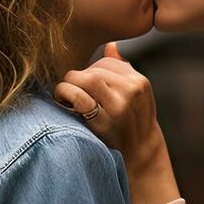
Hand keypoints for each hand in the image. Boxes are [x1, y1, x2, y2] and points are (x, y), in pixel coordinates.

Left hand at [53, 43, 162, 166]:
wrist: (140, 157)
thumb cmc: (133, 124)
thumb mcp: (137, 96)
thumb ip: (123, 71)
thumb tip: (110, 46)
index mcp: (139, 81)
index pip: (106, 63)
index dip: (88, 71)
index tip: (83, 84)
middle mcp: (132, 91)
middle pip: (94, 71)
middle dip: (77, 78)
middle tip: (70, 89)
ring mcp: (119, 107)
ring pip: (88, 80)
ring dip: (70, 84)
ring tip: (64, 93)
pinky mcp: (105, 122)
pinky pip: (80, 99)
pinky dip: (67, 94)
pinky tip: (63, 100)